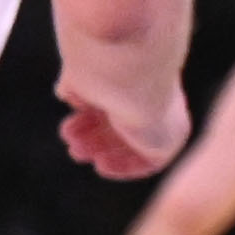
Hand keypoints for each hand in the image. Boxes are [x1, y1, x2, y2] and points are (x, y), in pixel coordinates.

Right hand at [59, 74, 190, 179]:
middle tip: (69, 140)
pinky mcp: (168, 142)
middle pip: (121, 123)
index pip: (114, 100)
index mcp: (137, 77)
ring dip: (100, 150)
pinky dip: (123, 166)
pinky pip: (146, 163)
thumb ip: (77, 83)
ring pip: (129, 142)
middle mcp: (154, 97)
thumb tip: (66, 93)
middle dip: (91, 134)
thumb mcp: (84, 73)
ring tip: (77, 152)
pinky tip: (101, 164)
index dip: (88, 112)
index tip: (69, 120)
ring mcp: (164, 119)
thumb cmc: (103, 69)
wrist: (130, 77)